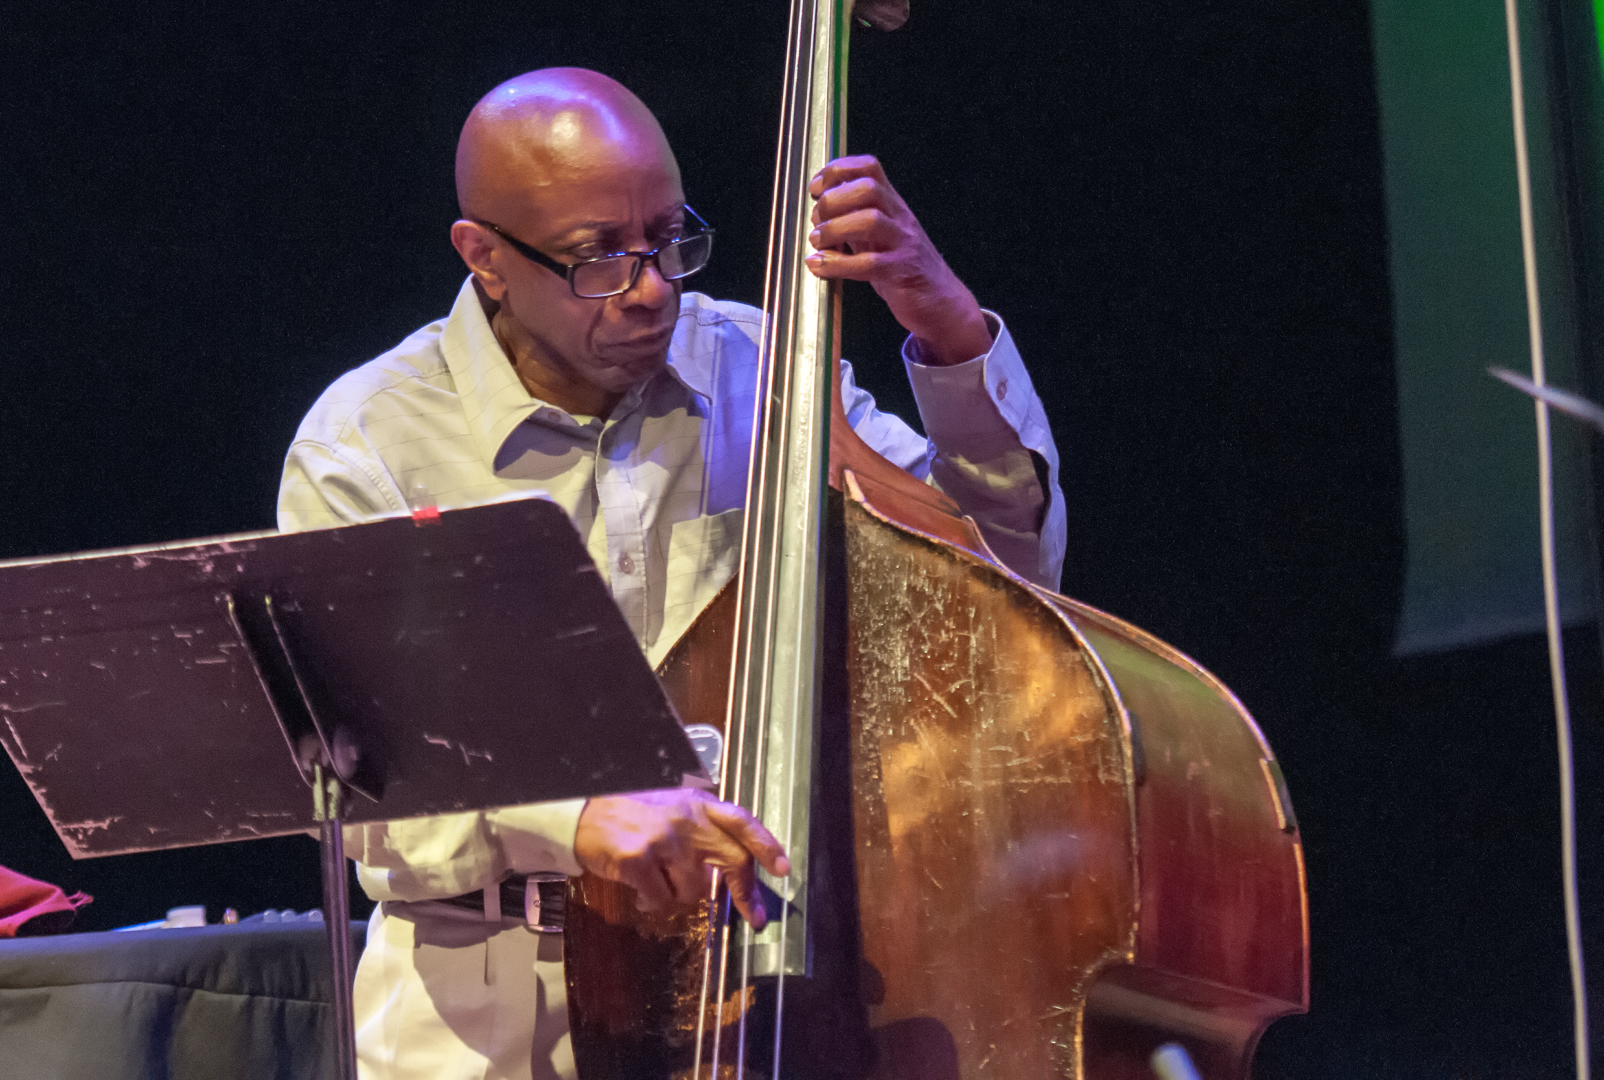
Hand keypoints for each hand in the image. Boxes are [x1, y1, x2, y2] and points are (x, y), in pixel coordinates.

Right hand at [574, 789, 790, 928]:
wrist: (581, 812)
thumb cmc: (630, 811)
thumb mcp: (672, 805)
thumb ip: (701, 826)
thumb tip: (729, 866)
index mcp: (697, 803)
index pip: (741, 821)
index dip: (766, 845)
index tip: (783, 869)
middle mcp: (685, 819)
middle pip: (732, 860)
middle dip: (747, 893)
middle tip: (755, 916)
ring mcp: (663, 840)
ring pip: (694, 890)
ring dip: (680, 894)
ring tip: (659, 879)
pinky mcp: (639, 861)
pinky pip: (661, 900)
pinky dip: (653, 902)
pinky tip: (641, 890)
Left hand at [805, 155, 993, 365]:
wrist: (943, 304)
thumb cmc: (906, 270)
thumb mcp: (879, 238)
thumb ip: (854, 222)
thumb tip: (820, 212)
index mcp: (892, 206)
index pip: (869, 168)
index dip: (838, 170)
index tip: (816, 187)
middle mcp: (899, 219)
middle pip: (868, 188)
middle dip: (834, 199)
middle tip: (816, 220)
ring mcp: (903, 244)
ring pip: (870, 221)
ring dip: (834, 229)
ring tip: (817, 242)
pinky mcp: (902, 272)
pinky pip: (869, 263)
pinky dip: (838, 264)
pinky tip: (820, 266)